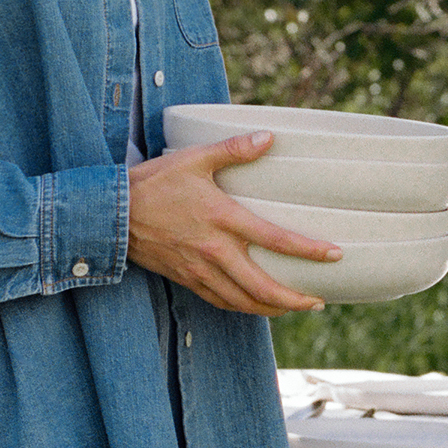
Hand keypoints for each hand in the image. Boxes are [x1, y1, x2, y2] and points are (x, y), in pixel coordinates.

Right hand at [126, 131, 340, 314]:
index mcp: (222, 219)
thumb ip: (234, 149)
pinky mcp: (186, 279)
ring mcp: (200, 270)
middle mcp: (215, 251)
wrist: (112, 214)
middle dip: (294, 299)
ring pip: (243, 302)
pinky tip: (256, 306)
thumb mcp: (194, 159)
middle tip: (318, 301)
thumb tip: (270, 137)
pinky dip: (243, 308)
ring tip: (294, 307)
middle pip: (263, 287)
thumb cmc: (154, 183)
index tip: (335, 255)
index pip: (275, 239)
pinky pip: (221, 302)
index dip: (308, 250)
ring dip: (272, 309)